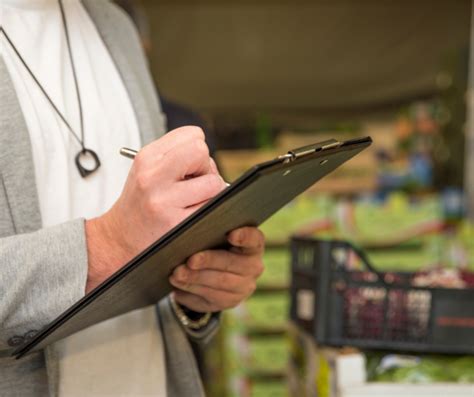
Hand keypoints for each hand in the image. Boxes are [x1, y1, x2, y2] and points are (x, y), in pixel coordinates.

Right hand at [85, 126, 225, 291]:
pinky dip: (209, 209)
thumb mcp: (147, 170)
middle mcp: (152, 176)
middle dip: (205, 167)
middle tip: (193, 183)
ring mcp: (164, 201)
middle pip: (202, 152)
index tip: (188, 167)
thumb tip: (211, 160)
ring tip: (192, 200)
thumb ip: (177, 156)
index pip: (193, 135)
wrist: (119, 239)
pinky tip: (192, 214)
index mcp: (146, 157)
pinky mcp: (176, 223)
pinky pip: (212, 207)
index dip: (196, 151)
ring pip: (214, 183)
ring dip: (211, 192)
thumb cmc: (141, 202)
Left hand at [169, 227, 264, 311]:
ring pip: (219, 285)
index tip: (230, 234)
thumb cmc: (211, 241)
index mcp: (253, 245)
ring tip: (175, 274)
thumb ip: (208, 224)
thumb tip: (194, 220)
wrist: (209, 268)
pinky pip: (209, 300)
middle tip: (190, 260)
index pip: (254, 239)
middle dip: (209, 261)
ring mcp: (242, 287)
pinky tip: (177, 287)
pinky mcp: (228, 303)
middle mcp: (253, 267)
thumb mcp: (211, 231)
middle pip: (232, 264)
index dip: (244, 237)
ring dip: (195, 279)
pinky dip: (191, 293)